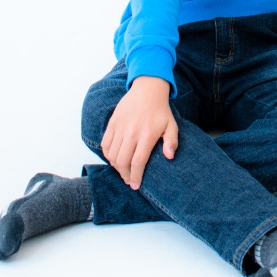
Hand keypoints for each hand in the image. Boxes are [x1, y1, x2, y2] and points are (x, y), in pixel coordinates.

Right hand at [100, 75, 178, 189]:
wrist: (147, 90)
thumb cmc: (161, 111)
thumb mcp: (172, 125)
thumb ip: (171, 141)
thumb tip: (169, 157)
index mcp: (147, 135)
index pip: (137, 162)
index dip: (136, 177)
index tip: (135, 185)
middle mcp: (131, 132)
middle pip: (122, 162)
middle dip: (125, 175)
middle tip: (129, 180)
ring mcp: (120, 127)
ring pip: (112, 155)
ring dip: (116, 167)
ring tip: (123, 171)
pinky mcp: (112, 123)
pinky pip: (105, 144)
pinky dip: (108, 155)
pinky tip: (115, 158)